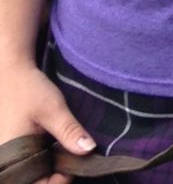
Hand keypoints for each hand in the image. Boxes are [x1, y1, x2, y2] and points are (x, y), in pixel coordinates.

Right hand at [0, 61, 95, 183]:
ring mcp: (9, 159)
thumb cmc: (29, 90)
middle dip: (57, 175)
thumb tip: (89, 150)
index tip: (77, 164)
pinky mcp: (14, 152)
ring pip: (34, 175)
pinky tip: (56, 147)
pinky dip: (45, 161)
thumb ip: (69, 131)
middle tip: (73, 156)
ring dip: (51, 168)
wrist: (12, 74)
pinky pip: (31, 166)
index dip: (60, 181)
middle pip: (37, 183)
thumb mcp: (52, 109)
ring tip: (66, 150)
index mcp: (12, 160)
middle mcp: (8, 164)